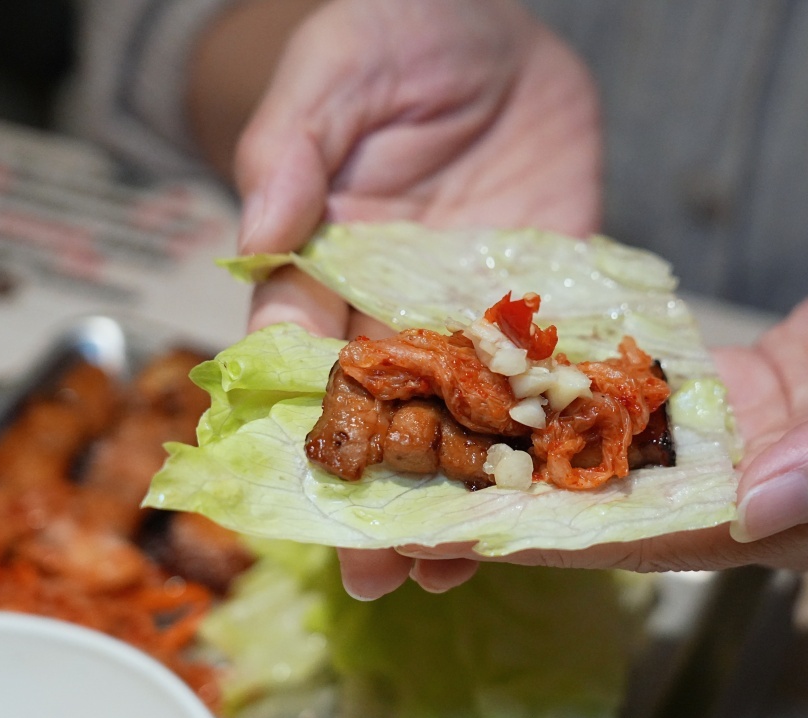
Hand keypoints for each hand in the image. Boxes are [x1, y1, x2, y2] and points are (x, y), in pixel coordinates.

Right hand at [189, 0, 600, 595]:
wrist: (498, 38)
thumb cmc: (399, 35)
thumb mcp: (339, 71)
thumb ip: (296, 147)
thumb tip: (259, 229)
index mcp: (324, 262)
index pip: (298, 354)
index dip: (299, 423)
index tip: (306, 491)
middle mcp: (392, 305)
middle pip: (377, 413)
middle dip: (377, 493)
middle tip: (380, 573)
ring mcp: (471, 316)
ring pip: (458, 420)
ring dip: (457, 494)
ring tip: (453, 570)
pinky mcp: (543, 310)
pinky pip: (543, 382)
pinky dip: (543, 443)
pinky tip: (548, 502)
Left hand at [375, 194, 807, 591]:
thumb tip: (763, 504)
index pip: (678, 539)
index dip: (579, 541)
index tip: (486, 533)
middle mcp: (782, 494)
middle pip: (635, 515)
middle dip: (537, 513)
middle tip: (433, 501)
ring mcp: (764, 449)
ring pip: (637, 468)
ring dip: (549, 464)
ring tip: (455, 454)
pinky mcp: (754, 399)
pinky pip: (662, 411)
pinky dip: (595, 408)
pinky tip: (529, 397)